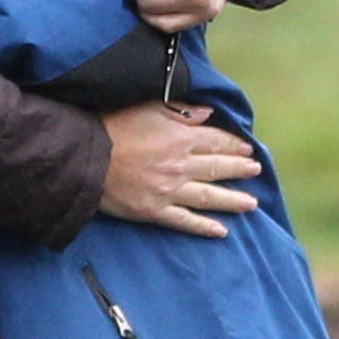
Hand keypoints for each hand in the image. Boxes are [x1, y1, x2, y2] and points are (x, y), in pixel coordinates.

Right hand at [99, 100, 260, 236]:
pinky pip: (185, 221)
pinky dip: (204, 227)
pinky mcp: (154, 210)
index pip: (216, 142)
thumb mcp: (147, 107)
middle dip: (239, 169)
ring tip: (251, 204)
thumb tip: (208, 114)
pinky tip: (221, 231)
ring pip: (209, 196)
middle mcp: (180, 166)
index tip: (247, 149)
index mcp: (180, 138)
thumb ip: (180, 111)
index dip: (233, 146)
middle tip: (255, 171)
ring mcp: (169, 191)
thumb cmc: (111, 125)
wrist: (83, 156)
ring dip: (232, 200)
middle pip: (217, 168)